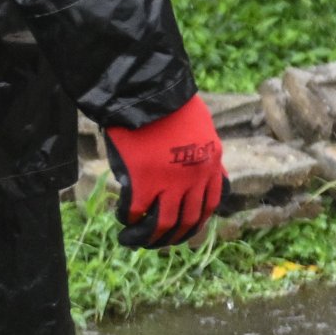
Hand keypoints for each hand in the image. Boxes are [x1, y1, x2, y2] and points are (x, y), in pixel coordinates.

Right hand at [104, 95, 226, 247]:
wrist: (147, 91)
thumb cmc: (168, 105)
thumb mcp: (198, 130)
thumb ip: (197, 156)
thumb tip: (185, 180)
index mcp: (212, 164)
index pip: (210, 205)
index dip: (196, 223)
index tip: (182, 231)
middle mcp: (196, 178)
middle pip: (189, 221)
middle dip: (172, 237)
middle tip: (156, 243)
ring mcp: (171, 182)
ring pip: (164, 223)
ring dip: (148, 238)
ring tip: (132, 241)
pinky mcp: (144, 180)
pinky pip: (137, 211)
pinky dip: (129, 220)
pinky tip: (123, 219)